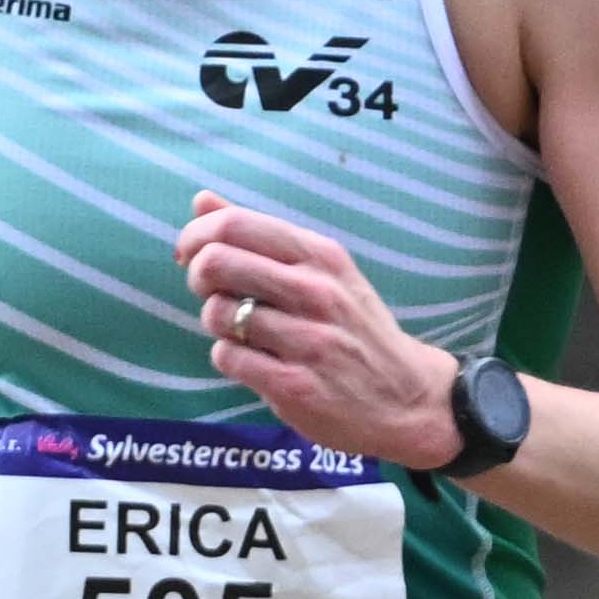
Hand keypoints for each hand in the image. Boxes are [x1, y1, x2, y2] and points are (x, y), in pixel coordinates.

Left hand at [178, 191, 457, 467]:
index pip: (235, 225)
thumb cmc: (354, 328)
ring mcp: (307, 339)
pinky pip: (228, 357)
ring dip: (217, 323)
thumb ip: (261, 236)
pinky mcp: (294, 385)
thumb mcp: (323, 271)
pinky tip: (255, 361)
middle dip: (198, 278)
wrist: (407, 398)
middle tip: (214, 294)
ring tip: (244, 331)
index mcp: (320, 255)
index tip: (190, 255)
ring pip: (217, 313)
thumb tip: (202, 201)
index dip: (196, 237)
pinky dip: (230, 358)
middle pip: (216, 262)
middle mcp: (316, 291)